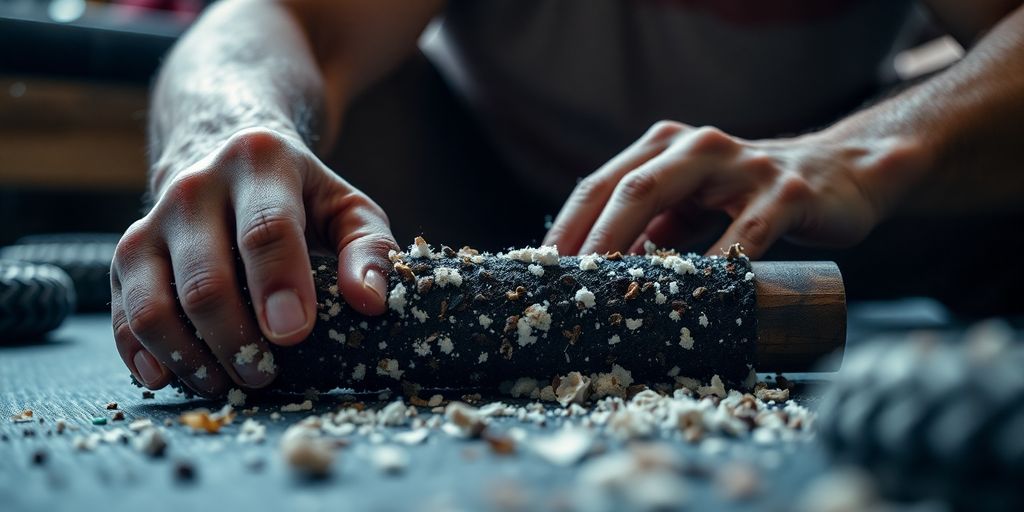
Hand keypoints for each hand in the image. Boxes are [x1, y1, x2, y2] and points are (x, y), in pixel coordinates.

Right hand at [111, 128, 397, 396]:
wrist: (221, 150)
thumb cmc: (299, 194)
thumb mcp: (347, 207)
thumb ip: (369, 249)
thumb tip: (370, 302)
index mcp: (259, 163)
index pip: (266, 230)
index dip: (279, 286)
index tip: (293, 334)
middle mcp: (195, 188)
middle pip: (206, 281)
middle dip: (236, 340)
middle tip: (265, 375)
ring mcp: (151, 222)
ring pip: (154, 306)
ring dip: (191, 358)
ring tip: (227, 383)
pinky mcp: (125, 257)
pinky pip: (123, 316)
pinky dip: (145, 355)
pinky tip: (172, 378)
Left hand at [544, 121, 920, 257]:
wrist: (842, 176)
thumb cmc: (752, 197)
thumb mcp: (694, 207)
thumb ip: (651, 229)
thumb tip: (596, 277)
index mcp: (667, 147)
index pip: (603, 184)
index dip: (568, 226)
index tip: (542, 269)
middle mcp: (696, 146)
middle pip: (627, 187)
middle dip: (590, 238)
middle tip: (566, 284)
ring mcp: (742, 165)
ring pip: (670, 199)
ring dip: (635, 250)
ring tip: (610, 292)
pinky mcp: (786, 193)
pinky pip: (743, 234)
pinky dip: (714, 267)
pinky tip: (695, 297)